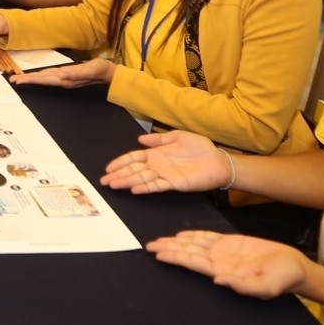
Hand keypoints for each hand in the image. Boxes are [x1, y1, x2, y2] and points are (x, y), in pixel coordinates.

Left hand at [8, 57, 113, 87]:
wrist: (108, 73)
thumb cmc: (100, 70)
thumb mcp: (89, 69)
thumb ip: (76, 73)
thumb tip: (62, 75)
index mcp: (65, 79)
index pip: (44, 80)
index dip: (30, 80)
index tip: (18, 81)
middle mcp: (63, 80)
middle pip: (41, 80)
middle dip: (27, 80)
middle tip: (13, 80)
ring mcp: (65, 78)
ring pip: (44, 78)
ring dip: (32, 78)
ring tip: (20, 79)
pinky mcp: (67, 74)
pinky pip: (50, 76)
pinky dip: (41, 76)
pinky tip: (37, 75)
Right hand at [102, 130, 229, 194]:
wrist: (219, 161)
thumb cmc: (201, 148)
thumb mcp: (178, 136)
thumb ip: (159, 138)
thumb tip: (140, 138)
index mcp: (157, 154)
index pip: (133, 158)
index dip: (120, 162)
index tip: (108, 167)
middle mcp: (157, 166)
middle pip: (133, 170)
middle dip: (118, 175)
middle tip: (104, 180)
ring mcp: (164, 175)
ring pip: (141, 179)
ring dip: (126, 181)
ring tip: (113, 185)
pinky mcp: (174, 184)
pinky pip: (156, 186)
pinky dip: (144, 187)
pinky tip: (134, 189)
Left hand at [146, 230, 308, 299]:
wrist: (295, 268)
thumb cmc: (282, 279)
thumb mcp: (266, 286)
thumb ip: (243, 285)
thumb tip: (219, 281)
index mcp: (224, 271)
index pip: (194, 263)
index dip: (176, 258)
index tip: (159, 254)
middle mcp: (220, 262)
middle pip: (188, 253)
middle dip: (169, 250)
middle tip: (149, 246)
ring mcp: (224, 253)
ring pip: (195, 245)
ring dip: (176, 242)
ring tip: (159, 241)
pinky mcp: (232, 244)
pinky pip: (208, 237)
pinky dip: (193, 235)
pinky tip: (181, 235)